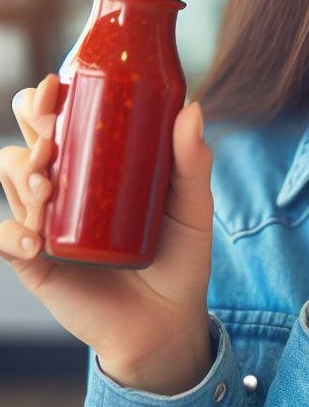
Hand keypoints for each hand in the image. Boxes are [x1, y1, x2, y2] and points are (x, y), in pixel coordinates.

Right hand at [0, 75, 215, 393]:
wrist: (168, 320)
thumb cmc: (181, 255)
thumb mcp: (192, 206)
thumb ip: (192, 161)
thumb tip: (192, 108)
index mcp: (98, 163)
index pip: (63, 119)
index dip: (49, 98)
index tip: (56, 85)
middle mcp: (66, 186)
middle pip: (29, 141)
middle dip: (31, 127)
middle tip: (52, 135)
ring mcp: (47, 223)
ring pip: (11, 180)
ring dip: (21, 174)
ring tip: (47, 186)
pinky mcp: (37, 263)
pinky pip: (5, 240)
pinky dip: (10, 235)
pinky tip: (33, 240)